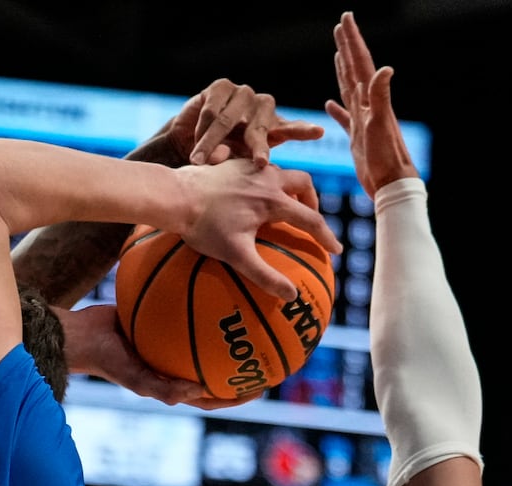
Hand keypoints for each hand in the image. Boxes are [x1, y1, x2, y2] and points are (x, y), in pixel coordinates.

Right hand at [60, 305, 254, 410]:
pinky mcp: (161, 320)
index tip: (261, 388)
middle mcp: (175, 364)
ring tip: (252, 312)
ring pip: (205, 336)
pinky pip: (188, 309)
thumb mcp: (134, 378)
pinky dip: (202, 299)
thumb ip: (164, 389)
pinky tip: (218, 281)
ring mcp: (169, 342)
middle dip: (242, 364)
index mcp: (172, 384)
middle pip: (216, 367)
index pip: (212, 396)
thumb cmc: (105, 360)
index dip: (237, 396)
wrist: (81, 334)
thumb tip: (198, 391)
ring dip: (227, 330)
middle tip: (267, 352)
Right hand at [168, 78, 325, 167]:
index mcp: (273, 130)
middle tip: (261, 164)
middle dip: (259, 148)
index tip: (319, 132)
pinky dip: (201, 129)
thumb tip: (219, 158)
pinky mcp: (221, 87)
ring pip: (228, 121)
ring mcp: (243, 95)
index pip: (293, 129)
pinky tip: (194, 140)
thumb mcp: (233, 168)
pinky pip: (211, 111)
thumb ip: (232, 163)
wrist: (189, 144)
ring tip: (199, 162)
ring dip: (211, 143)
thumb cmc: (219, 159)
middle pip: (260, 129)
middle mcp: (262, 109)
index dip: (304, 130)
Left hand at [176, 159, 341, 300]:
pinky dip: (266, 183)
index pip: (311, 219)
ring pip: (282, 173)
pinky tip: (252, 198)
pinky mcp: (234, 163)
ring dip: (289, 189)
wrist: (175, 196)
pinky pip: (259, 170)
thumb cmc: (204, 227)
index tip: (336, 251)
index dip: (326, 237)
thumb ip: (265, 275)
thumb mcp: (236, 255)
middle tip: (309, 219)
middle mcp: (268, 178)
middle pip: (303, 183)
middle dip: (312, 200)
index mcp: (274, 200)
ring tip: (283, 208)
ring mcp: (251, 167)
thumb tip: (292, 296)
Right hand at [325, 12, 419, 195]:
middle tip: (341, 25)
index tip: (345, 18)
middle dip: (348, 46)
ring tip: (337, 54)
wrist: (391, 183)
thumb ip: (381, 96)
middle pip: (354, 69)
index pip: (360, 63)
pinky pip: (345, 118)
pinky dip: (337, 109)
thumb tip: (386, 68)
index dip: (353, 40)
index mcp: (372, 99)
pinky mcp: (358, 137)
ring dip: (343, 70)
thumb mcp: (380, 124)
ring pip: (349, 88)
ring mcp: (363, 120)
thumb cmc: (386, 157)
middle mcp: (368, 105)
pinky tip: (330, 104)